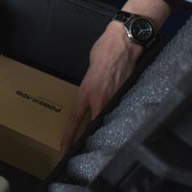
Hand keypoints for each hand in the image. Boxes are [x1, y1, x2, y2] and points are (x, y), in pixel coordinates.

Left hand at [60, 22, 143, 149]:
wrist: (123, 42)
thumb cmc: (104, 52)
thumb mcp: (89, 73)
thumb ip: (89, 89)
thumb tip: (92, 98)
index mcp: (86, 93)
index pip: (75, 121)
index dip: (69, 137)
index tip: (64, 150)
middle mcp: (100, 99)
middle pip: (93, 126)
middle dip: (90, 138)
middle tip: (86, 150)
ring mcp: (115, 98)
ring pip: (108, 120)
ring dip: (106, 127)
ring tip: (104, 138)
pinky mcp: (127, 94)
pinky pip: (121, 111)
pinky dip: (119, 116)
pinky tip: (121, 121)